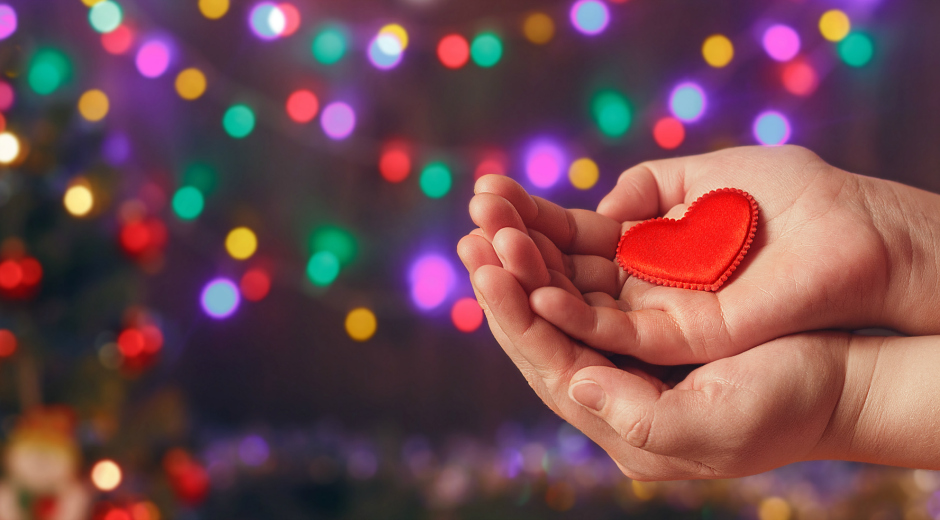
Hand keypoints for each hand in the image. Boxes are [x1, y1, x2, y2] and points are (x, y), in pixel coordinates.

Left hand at [458, 229, 850, 478]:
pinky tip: (535, 216)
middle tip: (474, 224)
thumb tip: (576, 384)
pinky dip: (561, 244)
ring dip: (525, 250)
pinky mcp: (645, 312)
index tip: (485, 264)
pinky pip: (588, 276)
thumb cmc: (791, 404)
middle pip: (540, 326)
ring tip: (492, 206)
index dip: (514, 313)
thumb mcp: (721, 425)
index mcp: (619, 421)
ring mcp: (626, 347)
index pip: (548, 362)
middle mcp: (612, 384)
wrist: (842, 380)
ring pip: (557, 295)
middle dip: (505, 274)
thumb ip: (643, 418)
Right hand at [470, 145, 939, 363]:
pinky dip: (567, 317)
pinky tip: (529, 291)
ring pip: (572, 314)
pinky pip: (610, 338)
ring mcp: (655, 328)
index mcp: (647, 258)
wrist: (857, 239)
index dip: (529, 224)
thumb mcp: (709, 179)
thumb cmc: (794, 203)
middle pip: (560, 282)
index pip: (571, 247)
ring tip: (484, 252)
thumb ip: (651, 191)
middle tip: (472, 221)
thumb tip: (603, 208)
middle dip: (513, 252)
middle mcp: (642, 298)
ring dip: (525, 285)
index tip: (487, 196)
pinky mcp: (678, 349)